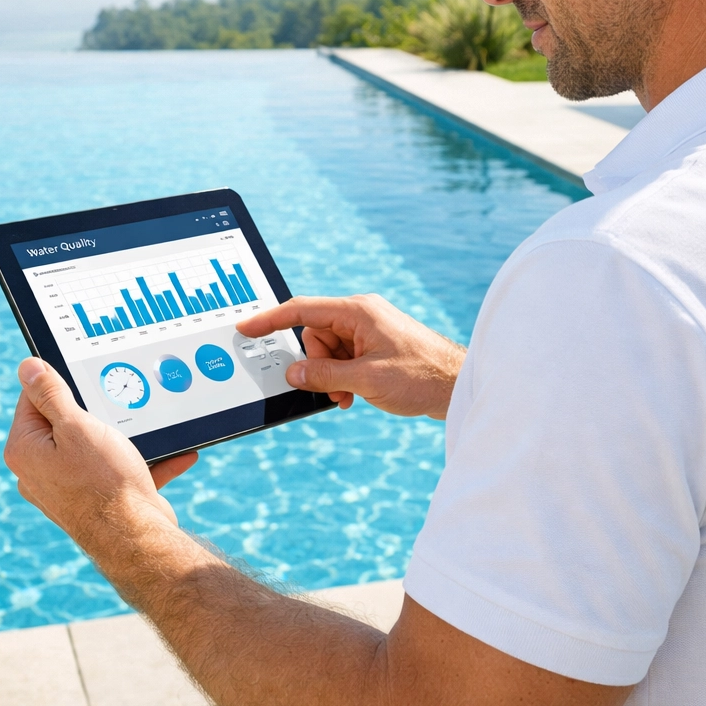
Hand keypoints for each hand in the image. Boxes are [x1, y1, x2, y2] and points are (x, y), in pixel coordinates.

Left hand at [3, 357, 197, 548]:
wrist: (137, 539)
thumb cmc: (104, 482)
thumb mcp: (77, 425)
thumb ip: (51, 394)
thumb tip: (27, 367)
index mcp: (25, 450)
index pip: (32, 399)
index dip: (60, 384)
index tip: (85, 378)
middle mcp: (38, 472)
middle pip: (63, 422)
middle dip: (94, 411)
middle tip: (117, 404)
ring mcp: (66, 489)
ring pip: (94, 447)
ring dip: (123, 437)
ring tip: (147, 430)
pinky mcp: (95, 501)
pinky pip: (117, 472)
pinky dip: (143, 462)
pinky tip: (174, 455)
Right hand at [236, 295, 464, 419]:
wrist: (459, 386)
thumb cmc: (422, 376)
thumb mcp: (366, 380)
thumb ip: (325, 375)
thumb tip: (294, 374)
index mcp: (358, 311)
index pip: (303, 310)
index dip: (271, 319)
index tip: (246, 327)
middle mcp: (361, 315)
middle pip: (314, 335)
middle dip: (316, 365)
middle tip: (333, 389)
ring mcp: (369, 330)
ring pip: (327, 351)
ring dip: (330, 376)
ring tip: (349, 395)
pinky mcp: (375, 346)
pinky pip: (344, 358)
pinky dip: (343, 377)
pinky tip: (354, 395)